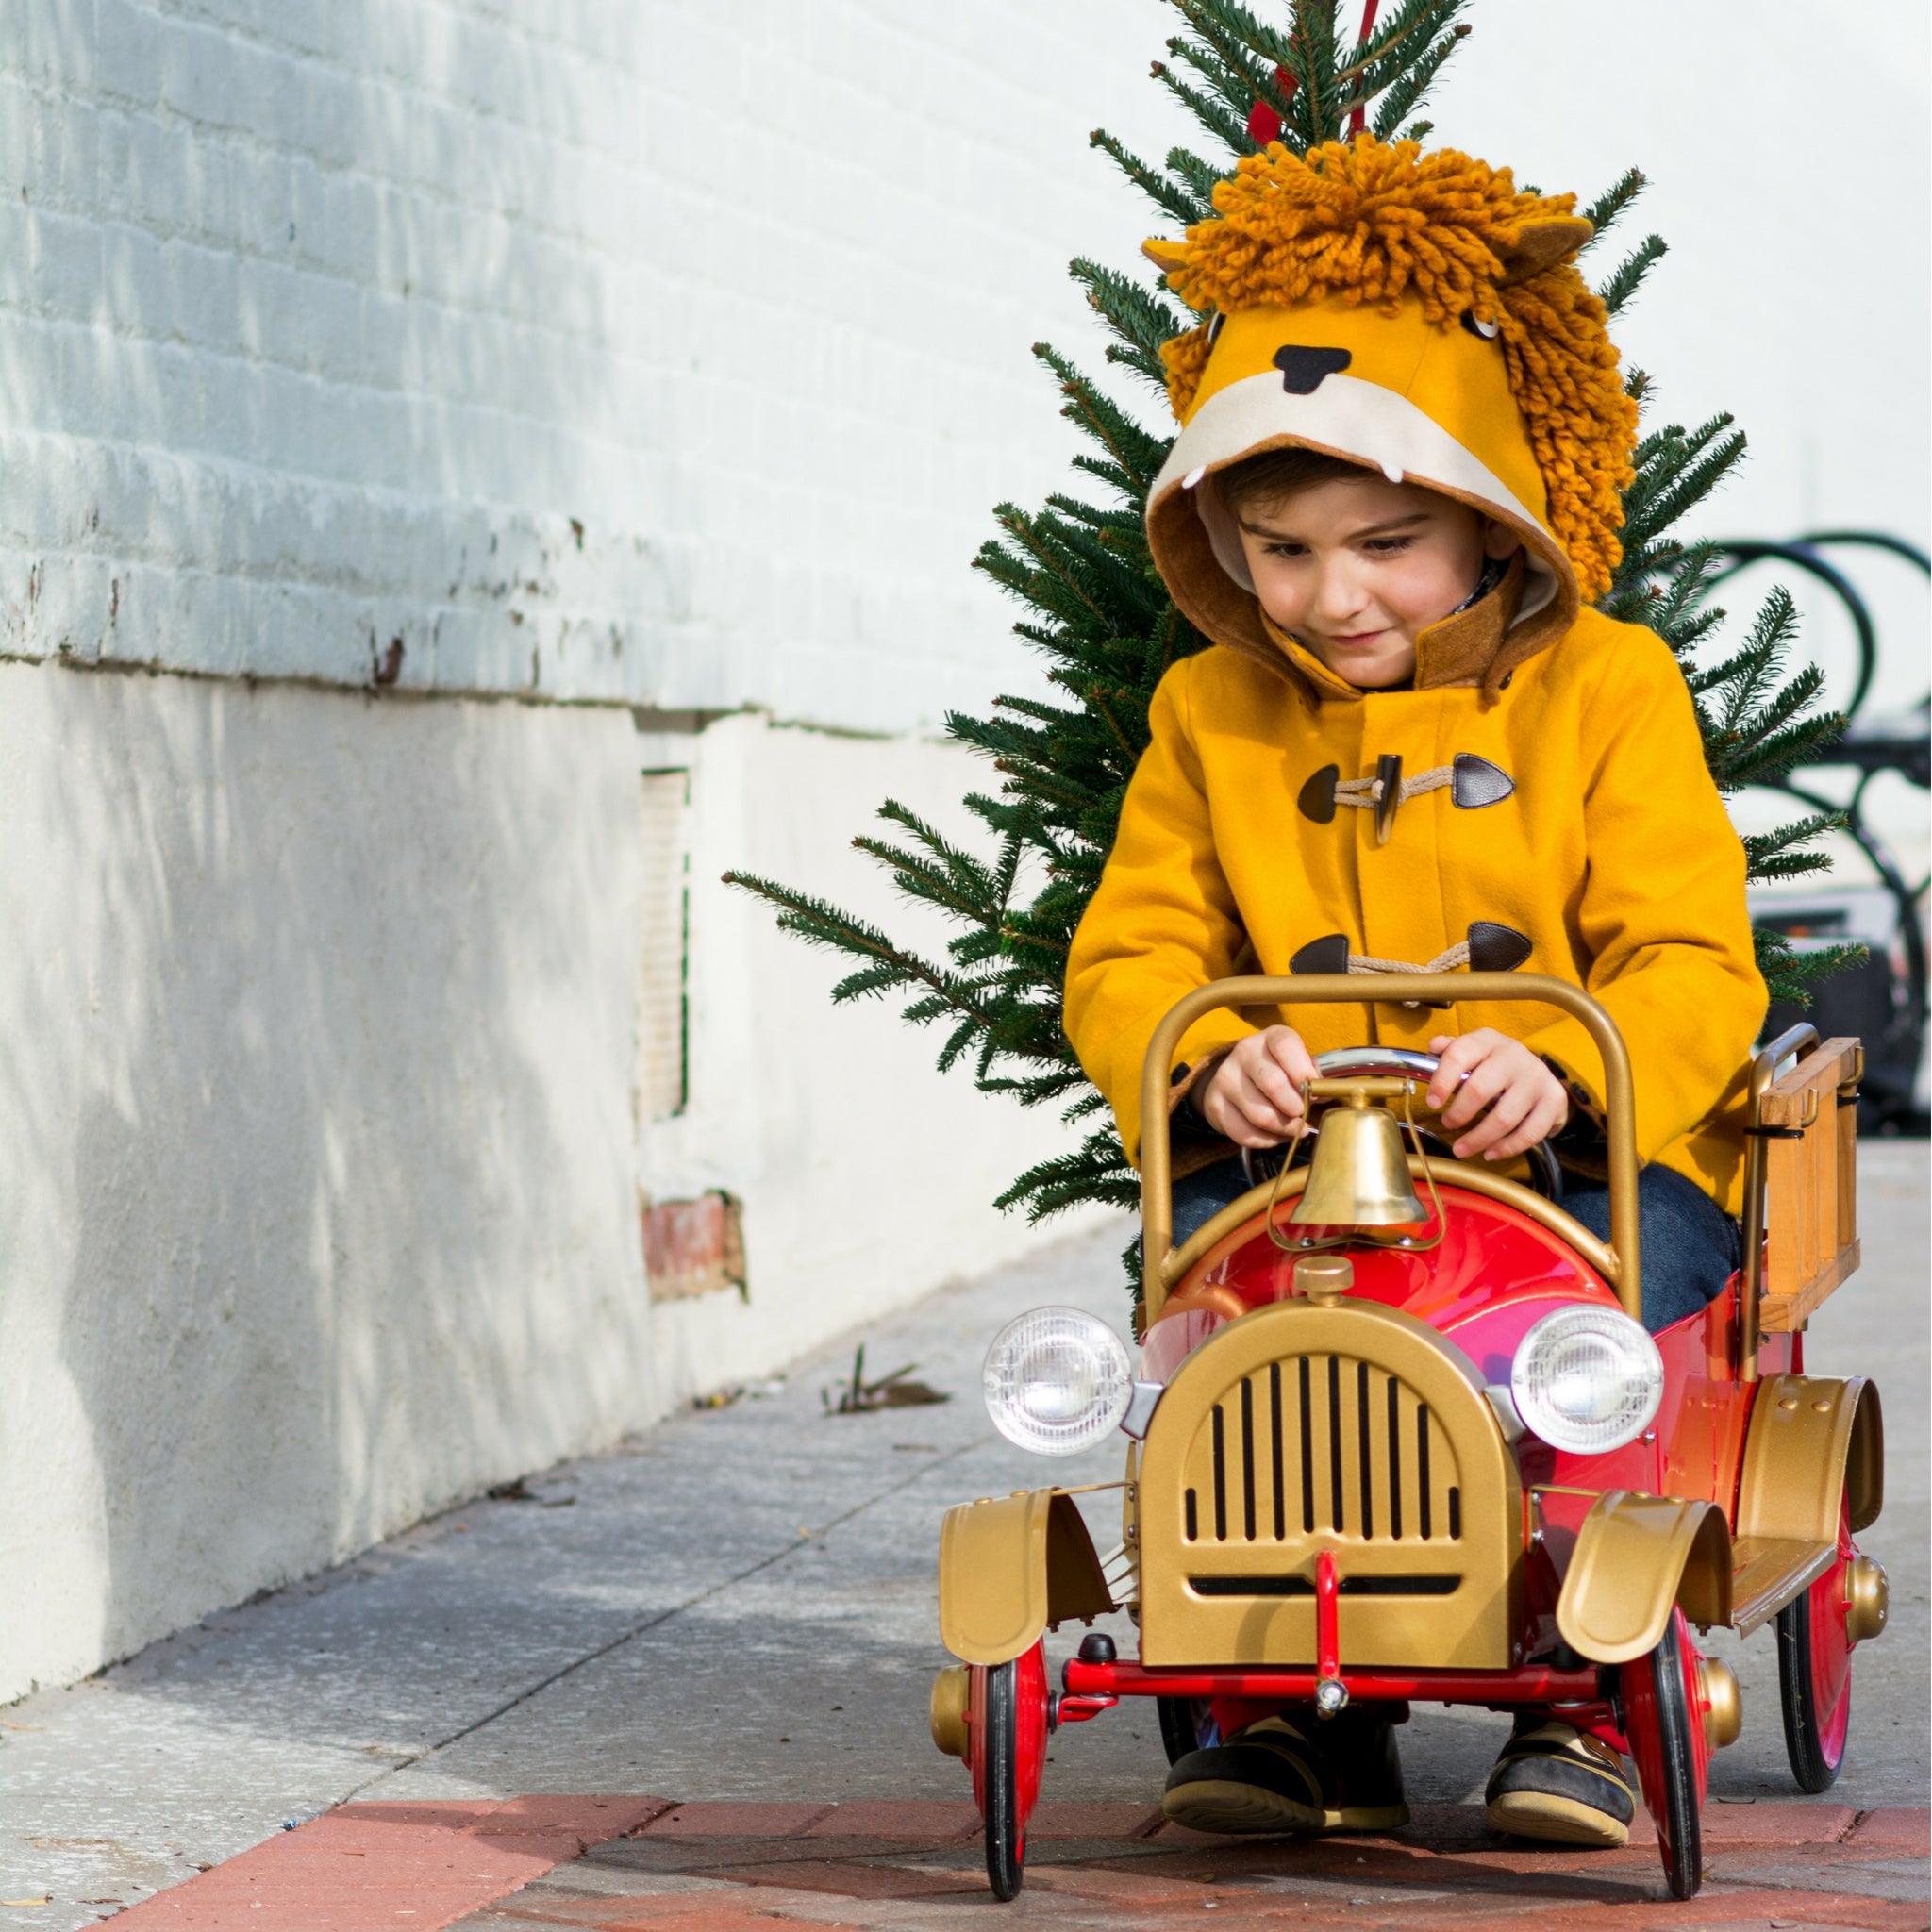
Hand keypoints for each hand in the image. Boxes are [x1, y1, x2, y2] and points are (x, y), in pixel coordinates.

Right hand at [1196, 1027, 1319, 1147]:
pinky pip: (1245, 1134)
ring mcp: (1226, 1078)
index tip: (1314, 1092)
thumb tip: (1325, 1092)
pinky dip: (1266, 1141)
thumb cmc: (1278, 1071)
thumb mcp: (1296, 1063)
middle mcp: (1244, 1053)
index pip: (1285, 1046)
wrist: (1236, 1079)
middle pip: (1273, 1084)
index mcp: (1269, 1037)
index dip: (1303, 1072)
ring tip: (1294, 1128)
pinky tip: (1275, 1136)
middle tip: (1303, 1115)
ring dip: (1284, 1129)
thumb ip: (1313, 1074)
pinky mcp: (1215, 1105)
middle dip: (1295, 1108)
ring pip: (1260, 1115)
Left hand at [1424, 1030, 1568, 1161]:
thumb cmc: (1496, 1067)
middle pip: (1480, 1089)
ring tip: (1461, 1148)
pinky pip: (1529, 1133)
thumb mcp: (1474, 1053)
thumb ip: (1452, 1050)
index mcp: (1488, 1040)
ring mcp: (1536, 1078)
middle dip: (1459, 1113)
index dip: (1441, 1081)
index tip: (1432, 1103)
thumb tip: (1434, 1046)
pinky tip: (1490, 1153)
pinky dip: (1506, 1148)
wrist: (1539, 1076)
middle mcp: (1515, 1055)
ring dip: (1478, 1138)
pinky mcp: (1554, 1101)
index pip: (1459, 1054)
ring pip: (1503, 1117)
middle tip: (1448, 1124)